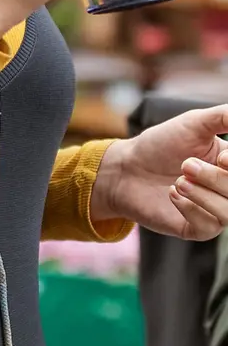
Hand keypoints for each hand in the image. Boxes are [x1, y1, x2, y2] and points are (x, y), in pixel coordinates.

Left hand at [91, 107, 227, 239]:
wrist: (126, 168)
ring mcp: (216, 211)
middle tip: (185, 164)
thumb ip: (225, 116)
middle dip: (215, 178)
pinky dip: (190, 208)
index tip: (221, 158)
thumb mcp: (195, 123)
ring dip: (203, 194)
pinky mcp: (197, 229)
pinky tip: (172, 194)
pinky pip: (208, 227)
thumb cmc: (161, 144)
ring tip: (178, 180)